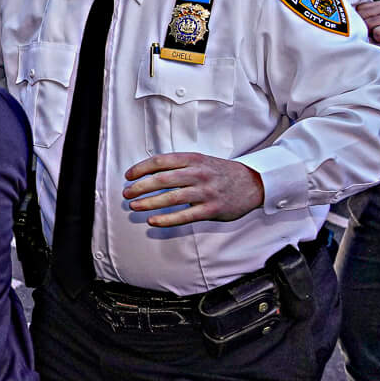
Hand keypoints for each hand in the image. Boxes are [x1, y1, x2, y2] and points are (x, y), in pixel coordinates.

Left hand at [121, 153, 265, 227]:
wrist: (253, 182)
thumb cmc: (221, 173)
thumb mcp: (201, 161)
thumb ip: (179, 165)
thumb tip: (150, 173)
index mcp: (193, 159)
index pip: (160, 161)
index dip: (141, 168)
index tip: (128, 176)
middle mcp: (198, 173)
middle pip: (162, 179)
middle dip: (140, 187)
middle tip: (126, 193)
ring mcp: (205, 192)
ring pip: (171, 197)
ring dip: (149, 203)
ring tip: (135, 206)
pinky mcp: (211, 209)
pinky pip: (185, 215)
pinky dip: (167, 219)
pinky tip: (153, 221)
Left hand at [355, 0, 379, 51]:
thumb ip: (376, 17)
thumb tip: (355, 23)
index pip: (360, 8)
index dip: (358, 19)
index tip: (364, 29)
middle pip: (362, 16)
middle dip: (362, 28)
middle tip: (370, 36)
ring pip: (368, 23)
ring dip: (370, 34)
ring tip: (378, 38)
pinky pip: (378, 31)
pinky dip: (378, 38)